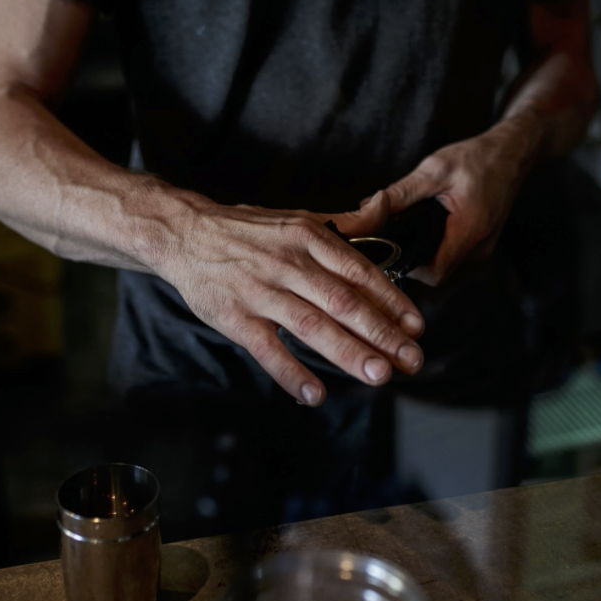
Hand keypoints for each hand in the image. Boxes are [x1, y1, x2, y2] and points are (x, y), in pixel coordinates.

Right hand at [152, 190, 424, 405]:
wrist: (184, 233)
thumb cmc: (247, 229)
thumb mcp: (297, 216)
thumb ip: (344, 221)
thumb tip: (384, 206)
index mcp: (308, 237)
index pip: (358, 271)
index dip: (390, 300)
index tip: (416, 326)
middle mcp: (287, 264)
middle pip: (342, 301)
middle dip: (380, 332)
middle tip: (411, 359)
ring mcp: (260, 292)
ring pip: (310, 325)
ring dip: (347, 352)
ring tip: (378, 375)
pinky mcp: (233, 317)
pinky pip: (266, 349)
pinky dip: (290, 372)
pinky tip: (315, 394)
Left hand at [382, 117, 542, 284]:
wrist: (512, 153)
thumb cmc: (477, 158)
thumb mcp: (435, 169)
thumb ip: (402, 192)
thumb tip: (368, 206)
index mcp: (470, 230)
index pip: (435, 272)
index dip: (410, 266)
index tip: (392, 248)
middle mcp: (480, 247)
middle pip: (438, 271)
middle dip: (414, 258)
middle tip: (395, 235)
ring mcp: (484, 248)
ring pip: (447, 264)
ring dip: (427, 250)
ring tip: (413, 226)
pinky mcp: (483, 243)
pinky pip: (456, 254)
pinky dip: (440, 244)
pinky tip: (431, 224)